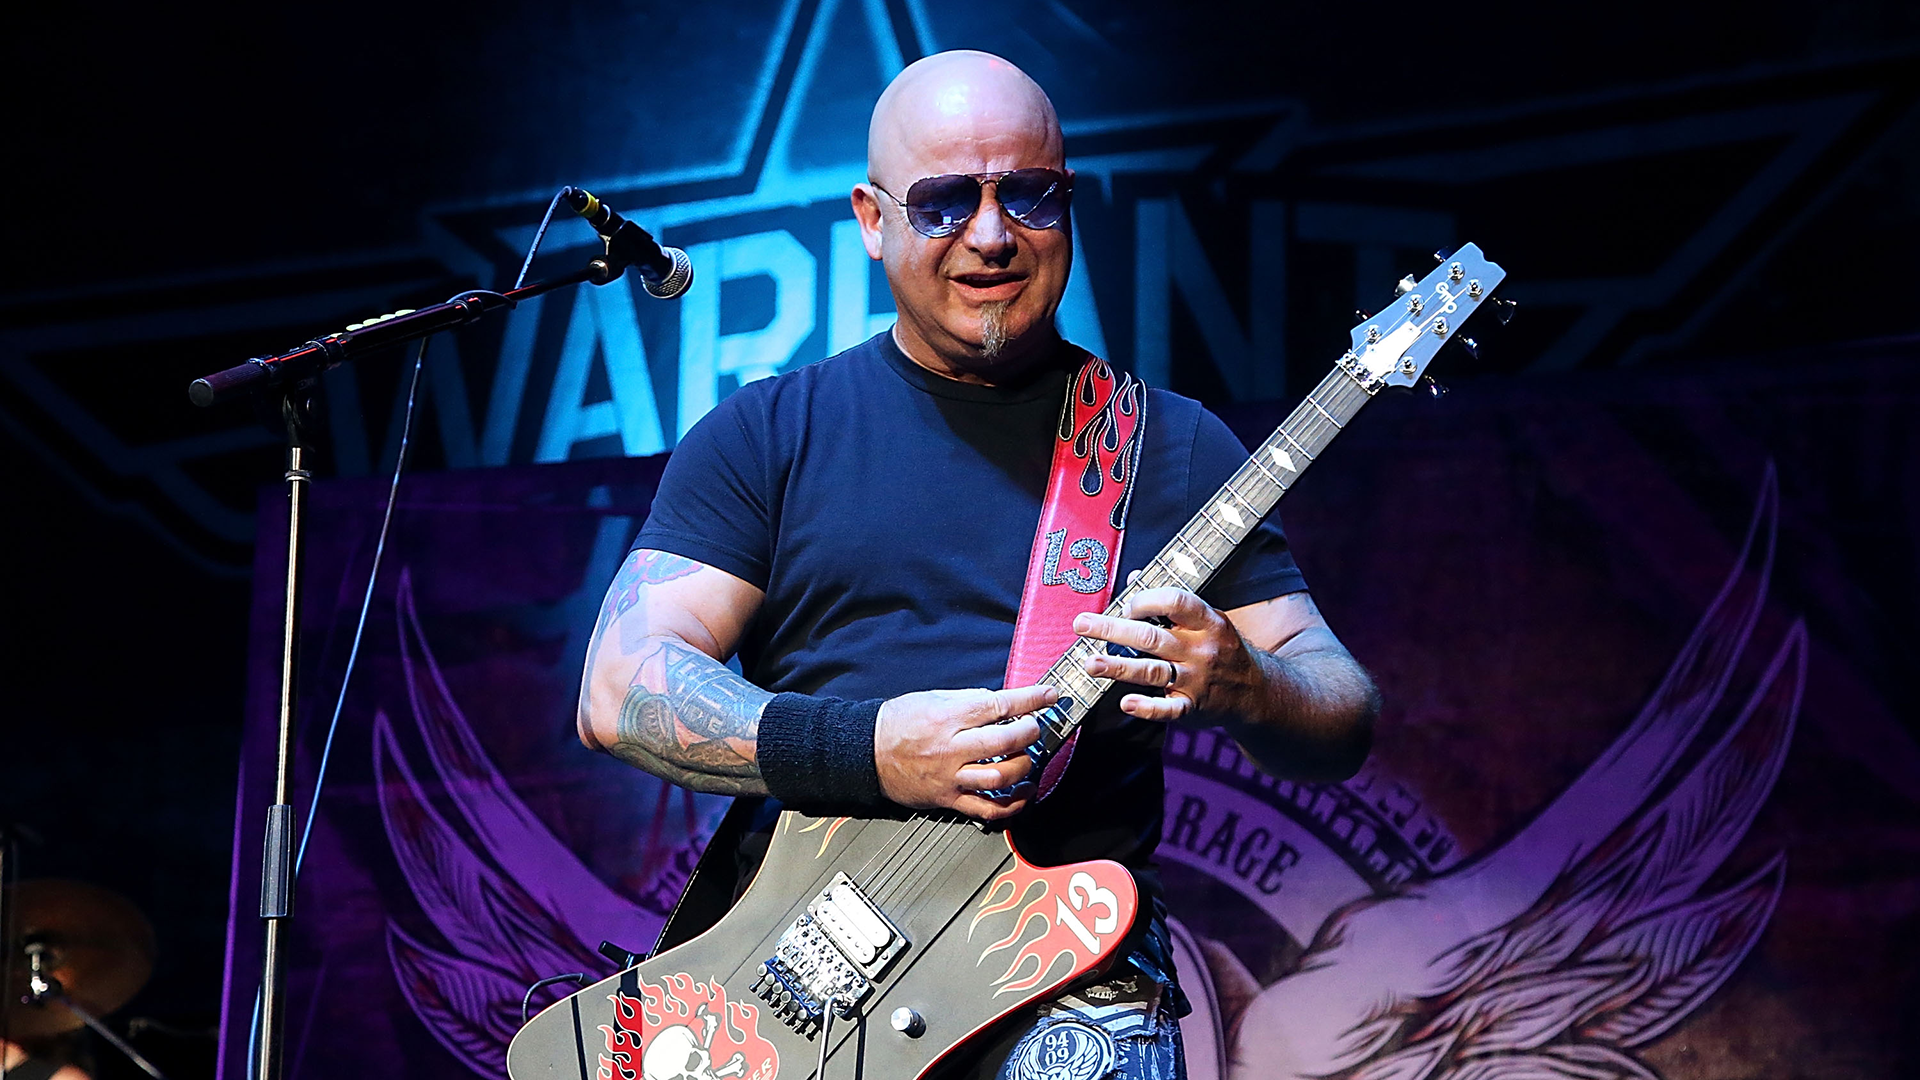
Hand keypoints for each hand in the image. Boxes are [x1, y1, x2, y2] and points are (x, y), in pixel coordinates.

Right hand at [874, 685, 1055, 820]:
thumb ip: (968, 700)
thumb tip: (1002, 703)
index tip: (1047, 696)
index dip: (1030, 699)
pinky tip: (1024, 793)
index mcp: (947, 717)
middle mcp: (951, 747)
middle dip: (1030, 732)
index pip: (999, 705)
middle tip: (1036, 727)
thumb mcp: (932, 697)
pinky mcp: (948, 798)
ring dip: (1024, 766)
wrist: (866, 751)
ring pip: (999, 777)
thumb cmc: (897, 723)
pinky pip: (986, 808)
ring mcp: (950, 776)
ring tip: (1029, 758)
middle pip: (1004, 742)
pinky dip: (1011, 804)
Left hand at [1073, 587, 1263, 723]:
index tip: (1125, 605)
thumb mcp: (1207, 619)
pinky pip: (1169, 710)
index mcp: (1207, 621)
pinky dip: (1148, 708)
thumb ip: (1170, 601)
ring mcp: (1196, 680)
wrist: (1257, 691)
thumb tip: (1133, 577)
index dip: (1145, 600)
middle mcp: (1201, 649)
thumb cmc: (1222, 648)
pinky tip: (1126, 703)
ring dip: (1118, 668)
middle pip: (1151, 637)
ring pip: (1153, 671)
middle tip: (1081, 625)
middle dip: (1112, 630)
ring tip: (1090, 663)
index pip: (1175, 601)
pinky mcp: (1193, 707)